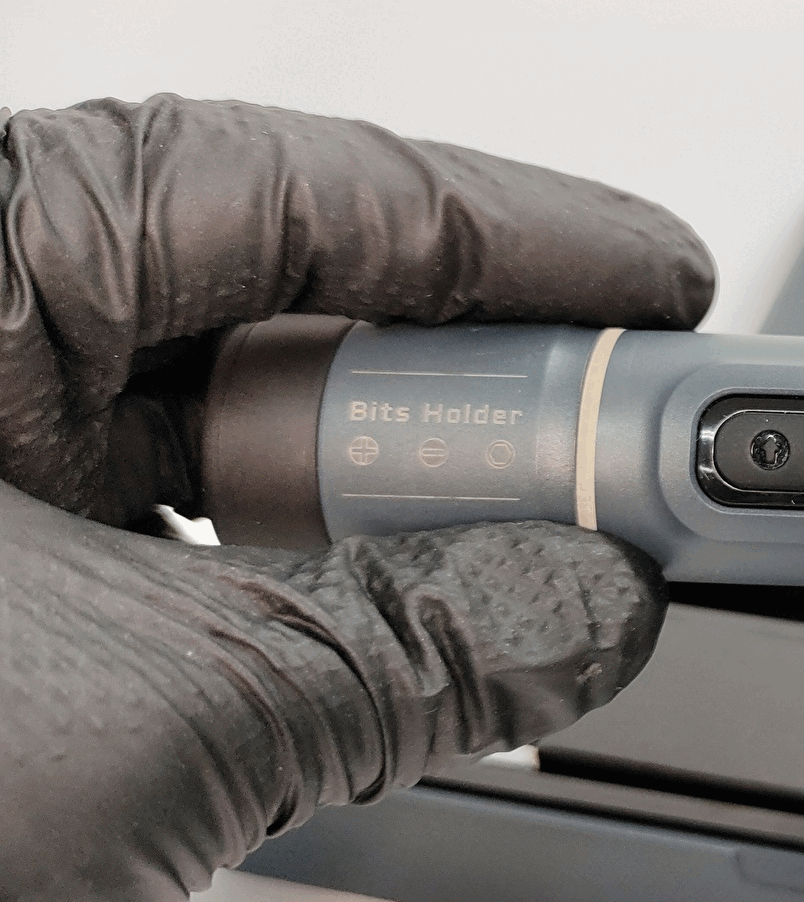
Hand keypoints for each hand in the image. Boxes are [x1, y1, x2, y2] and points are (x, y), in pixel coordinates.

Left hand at [0, 95, 712, 901]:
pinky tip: (461, 632)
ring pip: (265, 458)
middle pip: (283, 318)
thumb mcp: (148, 711)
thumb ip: (411, 647)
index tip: (644, 274)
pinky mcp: (28, 636)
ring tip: (573, 529)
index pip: (271, 191)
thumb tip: (594, 606)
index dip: (497, 227)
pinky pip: (239, 585)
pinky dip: (359, 617)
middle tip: (632, 421)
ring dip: (426, 508)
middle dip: (476, 379)